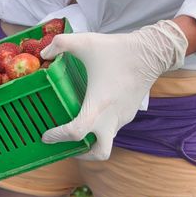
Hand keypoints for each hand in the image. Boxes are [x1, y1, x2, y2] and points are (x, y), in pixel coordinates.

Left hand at [39, 20, 187, 159]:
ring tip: (74, 128)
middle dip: (82, 154)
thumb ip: (60, 44)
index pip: (76, 132)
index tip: (46, 136)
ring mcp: (123, 118)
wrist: (152, 52)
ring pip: (107, 141)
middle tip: (66, 145)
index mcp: (98, 105)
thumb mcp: (85, 42)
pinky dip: (100, 128)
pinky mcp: (130, 114)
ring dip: (91, 140)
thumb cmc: (117, 49)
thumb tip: (44, 54)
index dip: (58, 137)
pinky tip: (91, 113)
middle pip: (99, 153)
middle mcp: (112, 118)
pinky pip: (113, 128)